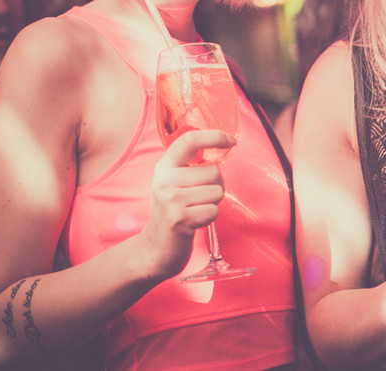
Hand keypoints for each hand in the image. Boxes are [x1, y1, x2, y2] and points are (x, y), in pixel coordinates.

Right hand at [137, 129, 235, 278]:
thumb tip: (223, 145)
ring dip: (212, 204)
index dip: (213, 136)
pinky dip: (209, 218)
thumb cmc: (174, 212)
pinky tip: (194, 223)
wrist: (154, 249)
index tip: (231, 140)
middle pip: (214, 171)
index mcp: (164, 167)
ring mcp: (170, 200)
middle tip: (199, 199)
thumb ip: (191, 166)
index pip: (188, 140)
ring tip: (195, 210)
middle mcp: (164, 181)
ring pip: (217, 191)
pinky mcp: (179, 219)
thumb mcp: (174, 184)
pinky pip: (213, 211)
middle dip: (216, 186)